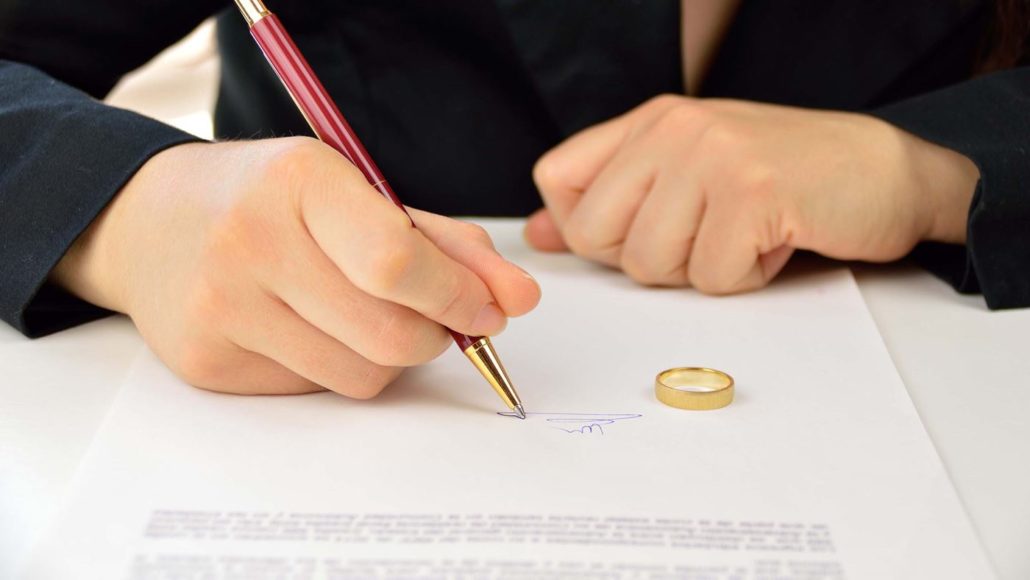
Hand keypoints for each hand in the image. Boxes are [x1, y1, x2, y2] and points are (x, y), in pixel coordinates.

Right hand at [53, 137, 540, 395]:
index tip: (489, 310)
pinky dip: (335, 366)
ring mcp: (221, 309)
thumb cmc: (267, 199)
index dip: (459, 298)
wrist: (142, 221)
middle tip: (436, 319)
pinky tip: (305, 328)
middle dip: (435, 337)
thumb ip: (442, 242)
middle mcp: (250, 243)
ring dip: (389, 357)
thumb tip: (518, 299)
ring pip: (359, 377)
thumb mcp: (352, 189)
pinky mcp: (206, 364)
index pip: (398, 262)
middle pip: (388, 335)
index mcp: (299, 181)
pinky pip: (314, 390)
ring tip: (361, 315)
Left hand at [525, 95, 978, 293]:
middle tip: (701, 237)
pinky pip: (712, 278)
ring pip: (649, 264)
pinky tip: (775, 242)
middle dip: (645, 260)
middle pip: (594, 233)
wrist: (888, 173)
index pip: (555, 177)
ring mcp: (713, 156)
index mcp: (651, 121)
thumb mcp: (688, 176)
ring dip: (701, 270)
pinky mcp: (753, 193)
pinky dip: (746, 279)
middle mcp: (674, 128)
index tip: (632, 233)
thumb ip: (613, 199)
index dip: (582, 227)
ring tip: (743, 234)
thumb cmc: (786, 180)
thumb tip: (539, 234)